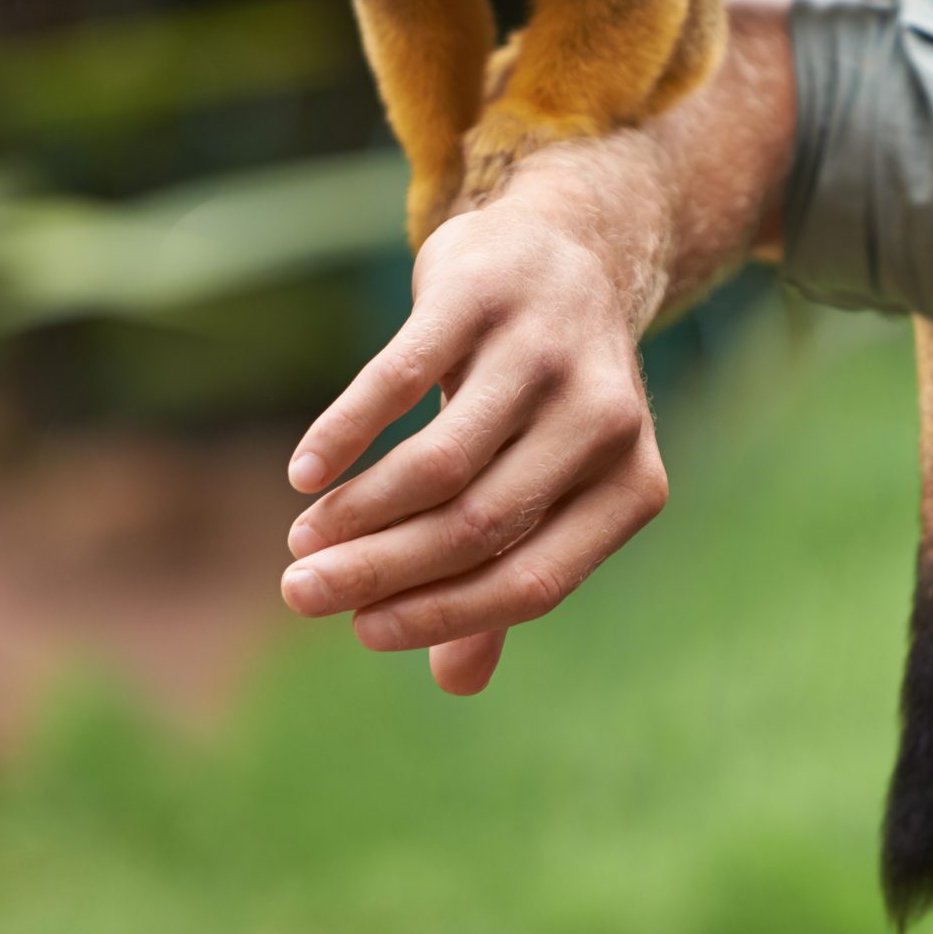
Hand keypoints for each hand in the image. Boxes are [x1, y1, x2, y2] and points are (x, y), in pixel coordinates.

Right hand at [280, 191, 668, 694]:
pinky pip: (399, 377)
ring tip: (302, 539)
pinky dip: (346, 431)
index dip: (442, 614)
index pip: (532, 581)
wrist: (574, 248)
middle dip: (379, 571)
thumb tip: (456, 685)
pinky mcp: (483, 295)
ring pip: (439, 464)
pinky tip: (305, 471)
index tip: (364, 630)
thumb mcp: (551, 480)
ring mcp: (545, 351)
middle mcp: (603, 420)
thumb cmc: (550, 396)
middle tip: (301, 594)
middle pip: (476, 526)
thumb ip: (508, 569)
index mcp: (631, 485)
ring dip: (358, 512)